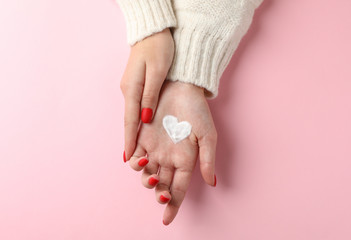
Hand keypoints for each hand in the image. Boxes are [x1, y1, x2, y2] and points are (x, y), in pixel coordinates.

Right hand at [120, 28, 173, 160]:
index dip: (130, 140)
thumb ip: (150, 96)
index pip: (130, 121)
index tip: (129, 158)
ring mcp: (132, 89)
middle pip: (130, 122)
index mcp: (132, 89)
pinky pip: (138, 108)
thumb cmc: (158, 49)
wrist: (154, 32)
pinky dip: (139, 122)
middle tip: (134, 162)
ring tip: (139, 153)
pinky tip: (143, 131)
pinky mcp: (138, 86)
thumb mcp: (157, 71)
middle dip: (131, 141)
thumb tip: (145, 119)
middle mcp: (129, 91)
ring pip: (133, 116)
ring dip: (134, 134)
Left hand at [126, 81, 217, 224]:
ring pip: (146, 174)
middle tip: (160, 192)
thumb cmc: (197, 109)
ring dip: (146, 180)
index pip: (178, 189)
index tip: (166, 220)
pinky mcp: (141, 137)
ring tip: (151, 174)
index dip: (172, 205)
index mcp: (185, 160)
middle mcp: (169, 158)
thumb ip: (207, 159)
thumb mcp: (207, 135)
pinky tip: (138, 160)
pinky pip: (133, 157)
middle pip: (161, 185)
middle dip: (159, 194)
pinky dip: (133, 162)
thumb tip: (211, 183)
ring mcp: (154, 149)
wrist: (181, 86)